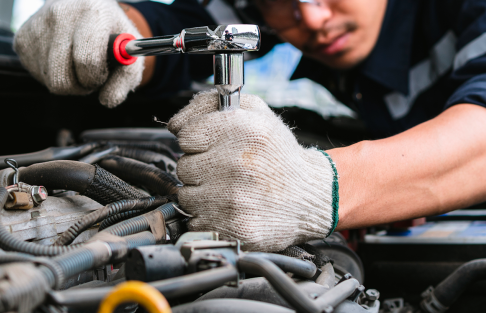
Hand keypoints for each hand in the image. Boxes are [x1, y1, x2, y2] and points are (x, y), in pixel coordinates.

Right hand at [13, 0, 142, 106]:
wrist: (81, 5)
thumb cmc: (107, 31)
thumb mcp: (128, 49)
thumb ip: (127, 78)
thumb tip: (108, 100)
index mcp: (93, 13)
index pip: (87, 60)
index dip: (95, 78)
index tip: (101, 75)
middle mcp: (61, 14)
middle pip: (62, 77)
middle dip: (80, 85)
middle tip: (89, 76)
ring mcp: (37, 26)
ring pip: (49, 80)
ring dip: (67, 81)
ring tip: (76, 65)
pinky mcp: (22, 38)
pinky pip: (36, 74)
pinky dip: (51, 75)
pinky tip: (62, 60)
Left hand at [167, 90, 339, 251]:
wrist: (310, 196)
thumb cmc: (279, 155)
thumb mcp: (256, 112)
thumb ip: (211, 104)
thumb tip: (175, 123)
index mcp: (242, 129)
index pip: (185, 136)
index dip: (197, 142)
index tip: (212, 148)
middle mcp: (236, 163)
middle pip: (183, 167)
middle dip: (201, 169)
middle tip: (226, 171)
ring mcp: (232, 199)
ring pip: (186, 196)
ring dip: (202, 194)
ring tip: (229, 190)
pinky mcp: (232, 227)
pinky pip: (196, 221)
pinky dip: (208, 217)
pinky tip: (231, 209)